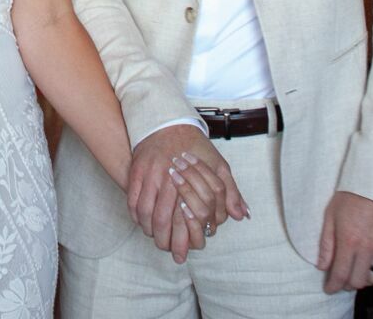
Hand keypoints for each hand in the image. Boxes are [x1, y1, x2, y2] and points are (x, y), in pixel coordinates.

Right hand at [126, 127, 247, 261]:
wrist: (168, 122)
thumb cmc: (195, 146)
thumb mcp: (218, 165)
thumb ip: (229, 191)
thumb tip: (240, 215)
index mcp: (189, 178)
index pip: (184, 217)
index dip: (183, 237)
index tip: (183, 250)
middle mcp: (166, 178)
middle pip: (161, 218)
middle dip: (163, 238)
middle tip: (166, 248)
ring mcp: (149, 174)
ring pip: (144, 211)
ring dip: (148, 228)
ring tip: (154, 236)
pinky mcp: (136, 171)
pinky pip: (132, 199)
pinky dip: (135, 214)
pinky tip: (142, 221)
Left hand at [316, 191, 372, 292]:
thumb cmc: (350, 194)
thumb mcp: (330, 215)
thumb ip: (326, 244)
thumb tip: (322, 266)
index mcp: (349, 241)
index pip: (340, 275)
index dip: (333, 286)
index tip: (329, 289)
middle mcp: (368, 248)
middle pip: (358, 281)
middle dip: (347, 284)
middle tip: (342, 280)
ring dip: (365, 280)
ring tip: (357, 272)